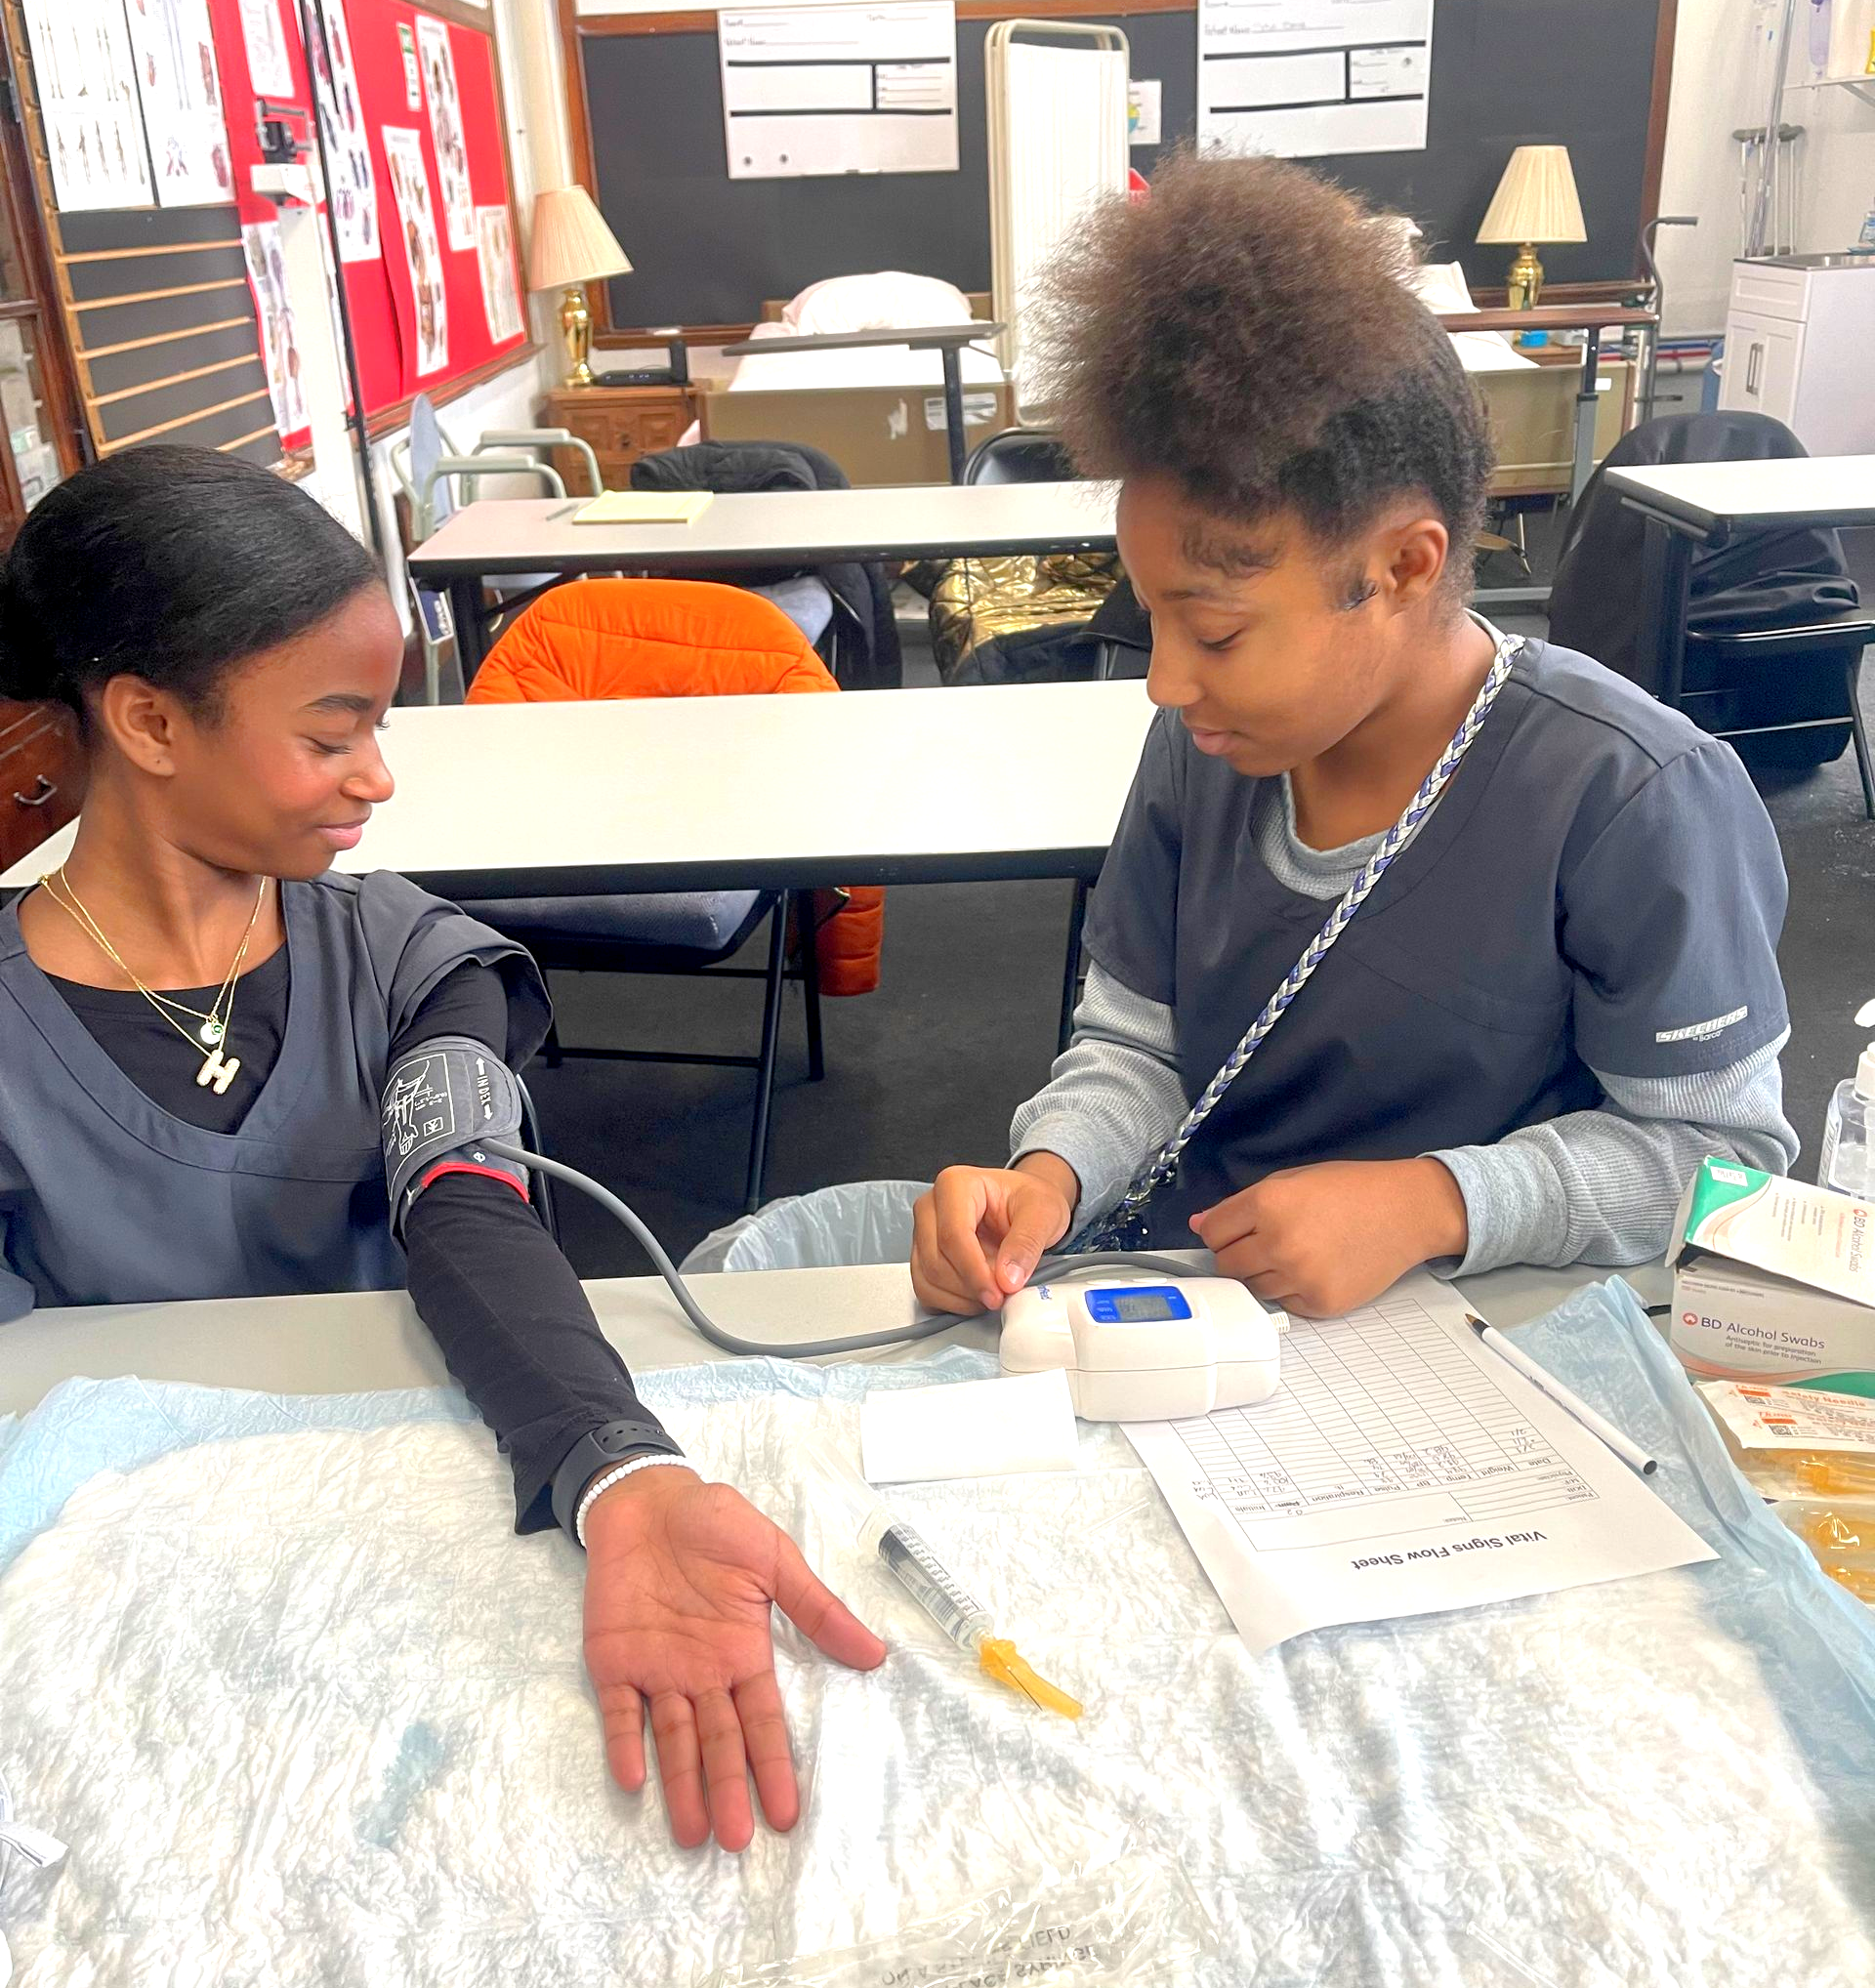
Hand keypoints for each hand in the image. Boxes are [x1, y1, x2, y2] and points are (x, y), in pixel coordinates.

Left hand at [582, 1465, 885, 1851]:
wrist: (647, 1496)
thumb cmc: (715, 1524)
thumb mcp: (774, 1559)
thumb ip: (815, 1608)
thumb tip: (875, 1654)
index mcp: (743, 1653)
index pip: (760, 1722)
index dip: (771, 1767)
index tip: (786, 1814)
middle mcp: (702, 1674)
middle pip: (718, 1742)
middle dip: (726, 1790)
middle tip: (734, 1839)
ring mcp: (655, 1670)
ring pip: (671, 1739)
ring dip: (680, 1784)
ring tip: (691, 1834)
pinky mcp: (612, 1660)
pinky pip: (619, 1711)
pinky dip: (624, 1744)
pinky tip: (633, 1779)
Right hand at [911, 1156, 1076, 1313]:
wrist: (1024, 1208)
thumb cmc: (1030, 1201)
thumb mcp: (1043, 1213)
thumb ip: (1027, 1243)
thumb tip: (1007, 1278)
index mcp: (955, 1184)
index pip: (953, 1235)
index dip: (975, 1271)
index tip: (998, 1293)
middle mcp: (931, 1206)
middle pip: (935, 1260)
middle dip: (971, 1287)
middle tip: (1001, 1296)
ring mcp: (922, 1233)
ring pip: (926, 1279)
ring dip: (961, 1298)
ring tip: (993, 1293)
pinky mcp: (922, 1257)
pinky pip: (925, 1290)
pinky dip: (951, 1303)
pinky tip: (977, 1296)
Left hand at [1190, 1158, 1468, 1317]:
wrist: (1407, 1212)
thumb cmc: (1350, 1190)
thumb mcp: (1291, 1181)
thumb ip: (1240, 1204)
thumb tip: (1199, 1225)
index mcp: (1268, 1204)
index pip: (1212, 1234)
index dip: (1220, 1232)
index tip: (1233, 1231)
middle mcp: (1280, 1243)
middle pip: (1227, 1266)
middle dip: (1238, 1255)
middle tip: (1264, 1244)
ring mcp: (1300, 1277)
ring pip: (1254, 1289)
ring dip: (1265, 1275)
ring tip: (1297, 1252)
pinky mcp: (1320, 1304)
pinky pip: (1285, 1304)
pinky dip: (1292, 1291)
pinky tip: (1316, 1268)